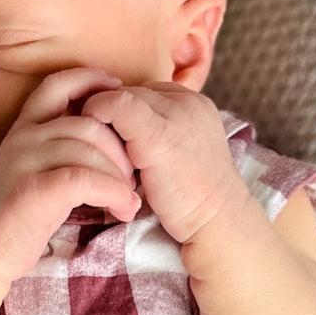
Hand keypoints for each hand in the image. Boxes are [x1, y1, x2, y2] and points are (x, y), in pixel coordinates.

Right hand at [0, 66, 142, 288]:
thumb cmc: (21, 215)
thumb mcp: (40, 172)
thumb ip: (66, 150)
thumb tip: (118, 141)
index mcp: (26, 128)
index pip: (57, 84)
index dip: (91, 80)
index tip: (119, 91)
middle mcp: (23, 138)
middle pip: (89, 124)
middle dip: (121, 151)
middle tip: (133, 181)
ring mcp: (24, 162)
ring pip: (90, 151)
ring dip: (120, 178)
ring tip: (129, 202)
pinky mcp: (32, 190)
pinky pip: (85, 179)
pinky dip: (112, 193)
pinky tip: (121, 208)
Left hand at [78, 82, 244, 245]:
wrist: (218, 222)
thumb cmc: (193, 199)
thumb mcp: (181, 153)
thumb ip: (158, 134)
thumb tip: (114, 127)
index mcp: (194, 103)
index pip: (145, 92)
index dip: (124, 116)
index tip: (118, 146)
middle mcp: (187, 101)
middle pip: (130, 92)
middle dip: (113, 120)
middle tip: (110, 155)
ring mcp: (174, 114)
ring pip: (119, 96)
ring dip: (104, 124)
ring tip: (109, 159)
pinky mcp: (158, 135)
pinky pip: (113, 107)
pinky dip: (97, 120)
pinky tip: (100, 153)